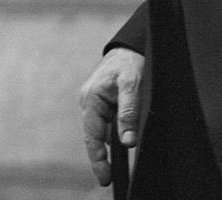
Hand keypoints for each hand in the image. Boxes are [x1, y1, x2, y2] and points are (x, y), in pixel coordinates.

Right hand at [79, 47, 144, 185]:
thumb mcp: (132, 84)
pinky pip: (107, 121)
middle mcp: (89, 102)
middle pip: (95, 136)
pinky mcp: (103, 100)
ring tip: (116, 164)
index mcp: (91, 98)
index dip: (98, 159)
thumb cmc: (130, 60)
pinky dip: (113, 132)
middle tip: (109, 178)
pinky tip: (122, 140)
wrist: (131, 43)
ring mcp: (95, 101)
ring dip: (110, 144)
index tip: (105, 178)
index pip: (92, 136)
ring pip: (102, 130)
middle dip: (102, 157)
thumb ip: (128, 112)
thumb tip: (128, 141)